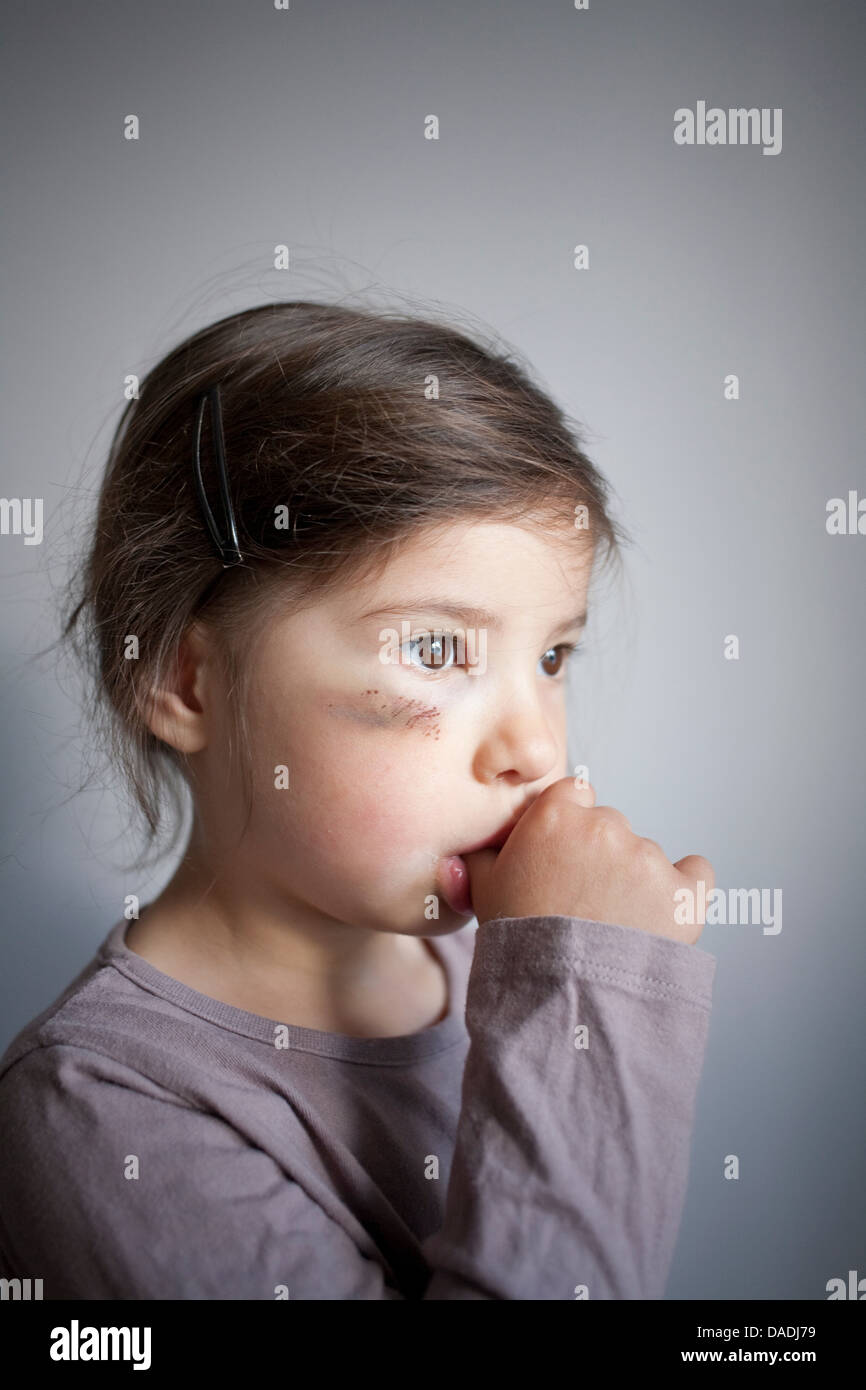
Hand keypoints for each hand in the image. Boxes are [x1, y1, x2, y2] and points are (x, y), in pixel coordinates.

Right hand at [463, 777, 713, 944]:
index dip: (566, 825)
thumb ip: (480, 853)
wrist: (565, 996)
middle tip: (581, 899)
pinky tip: (661, 913)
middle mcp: (605, 826)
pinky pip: (695, 874)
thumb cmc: (520, 942)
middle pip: (608, 825)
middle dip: (598, 855)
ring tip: (611, 925)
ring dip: (633, 880)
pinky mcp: (684, 891)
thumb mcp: (482, 891)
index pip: (573, 794)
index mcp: (556, 816)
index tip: (560, 856)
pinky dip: (683, 890)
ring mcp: (648, 858)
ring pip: (644, 854)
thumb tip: (478, 839)